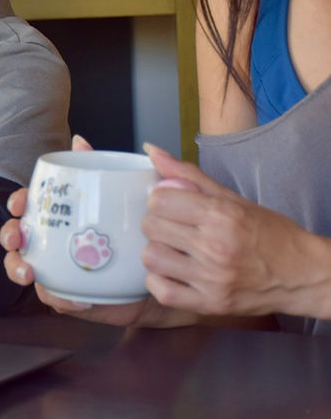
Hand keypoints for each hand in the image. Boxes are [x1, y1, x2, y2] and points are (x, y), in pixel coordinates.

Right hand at [0, 136, 168, 324]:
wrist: (167, 268)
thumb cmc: (143, 227)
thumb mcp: (127, 191)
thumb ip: (100, 164)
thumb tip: (79, 140)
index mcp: (60, 214)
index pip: (28, 204)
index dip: (17, 202)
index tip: (20, 202)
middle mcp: (52, 240)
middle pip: (17, 236)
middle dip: (9, 235)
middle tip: (18, 237)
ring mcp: (58, 269)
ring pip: (24, 267)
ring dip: (18, 268)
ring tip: (30, 272)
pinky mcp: (72, 295)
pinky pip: (55, 298)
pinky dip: (59, 298)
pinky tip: (77, 297)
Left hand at [141, 143, 326, 318]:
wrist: (303, 275)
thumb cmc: (269, 234)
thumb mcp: (232, 198)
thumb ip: (188, 175)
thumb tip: (151, 151)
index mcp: (222, 216)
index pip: (159, 200)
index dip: (159, 199)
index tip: (170, 205)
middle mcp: (215, 247)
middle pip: (151, 227)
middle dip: (157, 223)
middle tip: (173, 227)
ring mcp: (211, 279)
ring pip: (151, 258)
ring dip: (157, 251)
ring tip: (174, 250)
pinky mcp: (210, 304)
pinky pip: (160, 290)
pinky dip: (160, 280)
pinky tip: (175, 272)